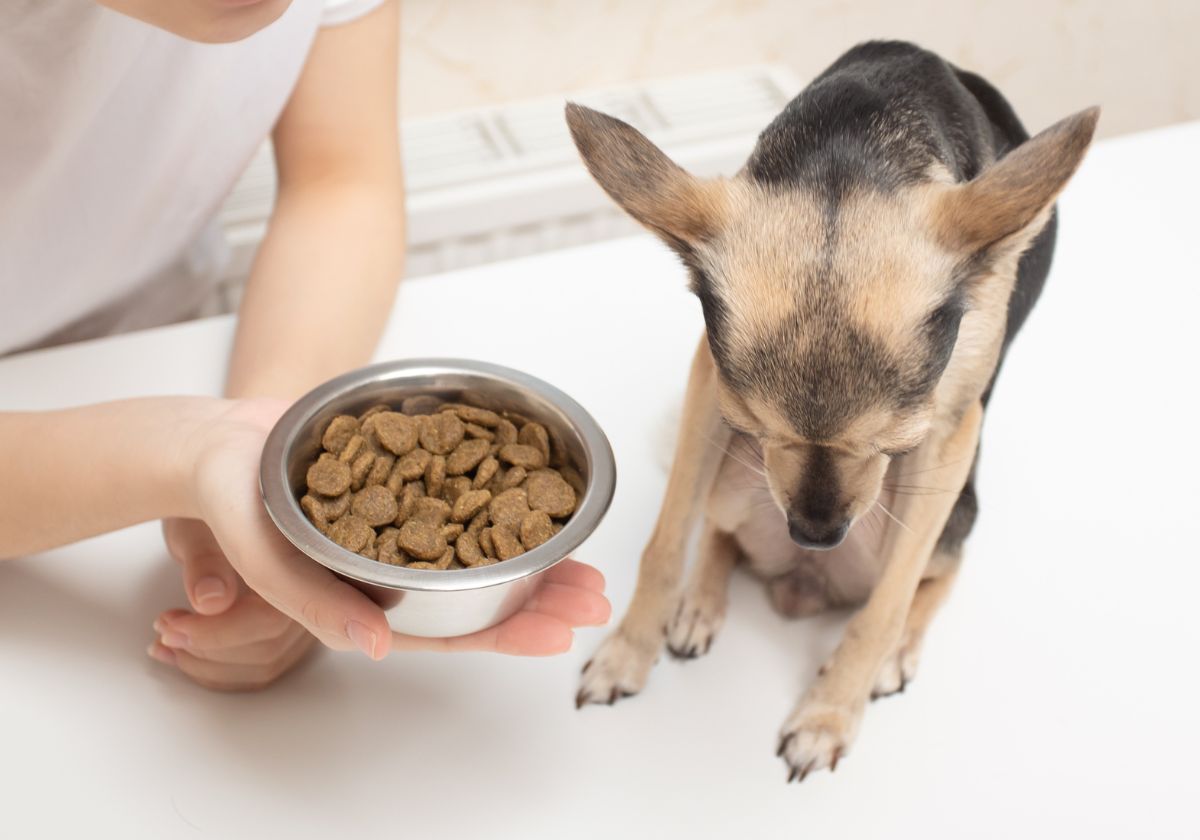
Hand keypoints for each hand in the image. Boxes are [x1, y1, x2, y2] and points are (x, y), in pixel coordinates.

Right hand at [148, 399, 610, 688]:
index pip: (451, 630)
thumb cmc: (236, 506)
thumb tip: (380, 648)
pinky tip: (542, 502)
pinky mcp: (412, 484)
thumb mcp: (270, 559)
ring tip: (585, 558)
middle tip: (596, 596)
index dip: (507, 634)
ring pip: (486, 550)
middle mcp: (399, 570)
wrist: (222, 443)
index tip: (560, 634)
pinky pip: (467, 498)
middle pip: (483, 594)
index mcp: (372, 601)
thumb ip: (319, 605)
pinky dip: (507, 502)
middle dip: (543, 597)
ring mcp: (409, 527)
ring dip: (537, 556)